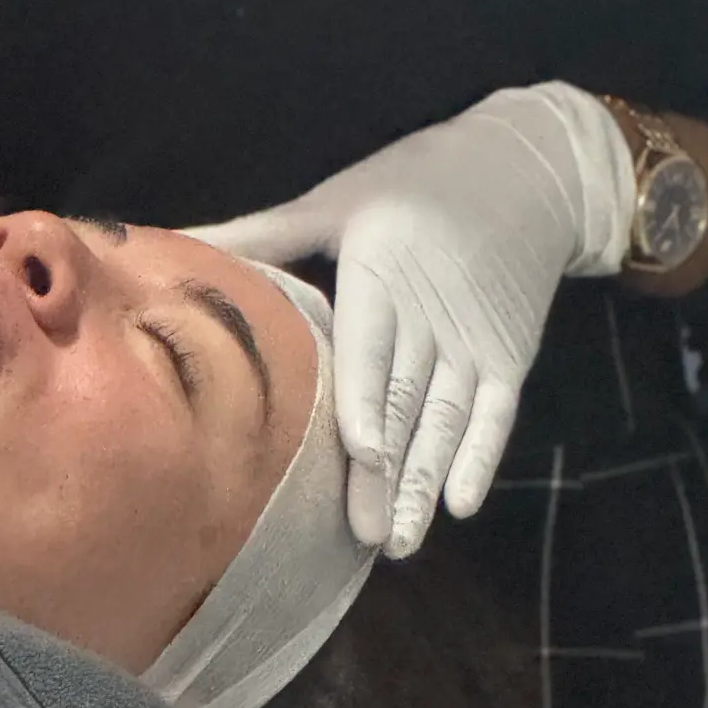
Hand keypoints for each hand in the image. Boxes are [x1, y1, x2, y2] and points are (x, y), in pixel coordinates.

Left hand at [187, 83, 632, 556]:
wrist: (525, 168)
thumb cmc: (412, 180)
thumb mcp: (337, 197)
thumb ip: (263, 232)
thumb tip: (182, 240)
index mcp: (383, 269)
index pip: (373, 346)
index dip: (368, 399)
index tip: (358, 451)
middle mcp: (434, 310)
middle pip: (407, 399)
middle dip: (386, 469)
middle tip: (362, 535)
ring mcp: (476, 337)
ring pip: (449, 418)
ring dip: (425, 481)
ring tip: (397, 539)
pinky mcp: (511, 353)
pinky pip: (497, 414)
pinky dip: (480, 458)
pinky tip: (460, 504)